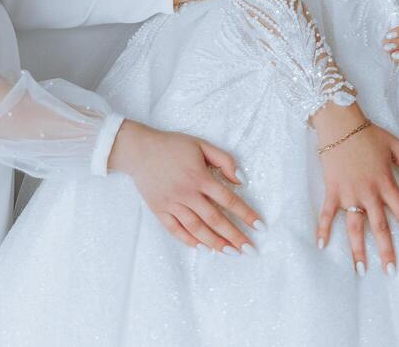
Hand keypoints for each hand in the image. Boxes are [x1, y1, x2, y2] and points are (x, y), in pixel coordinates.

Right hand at [107, 120, 262, 253]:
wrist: (139, 150)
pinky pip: (175, 230)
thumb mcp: (201, 145)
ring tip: (230, 252)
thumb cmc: (172, 146)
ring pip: (196, 228)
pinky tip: (202, 247)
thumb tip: (240, 180)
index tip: (259, 226)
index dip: (245, 214)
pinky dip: (188, 240)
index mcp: (200, 177)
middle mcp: (187, 193)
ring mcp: (172, 204)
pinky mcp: (159, 210)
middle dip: (234, 236)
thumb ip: (224, 160)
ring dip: (215, 242)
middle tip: (249, 249)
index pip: (228, 200)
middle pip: (215, 219)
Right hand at [311, 103, 398, 275]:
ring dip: (358, 249)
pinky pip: (327, 214)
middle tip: (391, 271)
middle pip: (380, 226)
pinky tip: (322, 246)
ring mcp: (349, 193)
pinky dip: (323, 229)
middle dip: (387, 250)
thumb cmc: (369, 134)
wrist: (341, 124)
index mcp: (386, 182)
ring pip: (355, 226)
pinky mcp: (332, 190)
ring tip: (361, 269)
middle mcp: (369, 192)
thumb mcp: (397, 146)